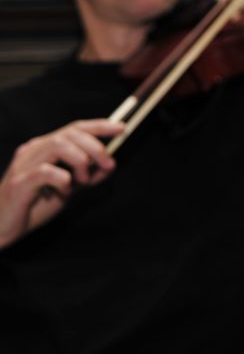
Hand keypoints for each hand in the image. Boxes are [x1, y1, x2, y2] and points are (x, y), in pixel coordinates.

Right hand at [0, 119, 123, 248]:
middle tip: (108, 165)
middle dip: (96, 147)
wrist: (3, 228)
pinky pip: (46, 171)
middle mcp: (33, 150)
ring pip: (58, 145)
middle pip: (70, 133)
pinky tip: (64, 192)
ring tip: (83, 181)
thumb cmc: (34, 206)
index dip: (99, 126)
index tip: (121, 128)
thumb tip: (110, 164)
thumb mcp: (69, 188)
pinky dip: (64, 179)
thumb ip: (87, 175)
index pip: (74, 128)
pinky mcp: (20, 182)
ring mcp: (24, 165)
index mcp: (44, 148)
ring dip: (81, 161)